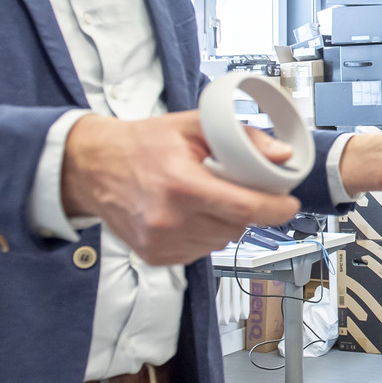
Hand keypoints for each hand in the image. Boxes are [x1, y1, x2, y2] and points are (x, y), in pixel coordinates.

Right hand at [61, 111, 300, 266]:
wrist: (94, 167)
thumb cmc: (142, 144)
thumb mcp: (194, 126)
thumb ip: (242, 138)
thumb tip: (281, 155)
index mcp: (181, 185)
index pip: (245, 208)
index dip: (275, 208)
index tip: (288, 204)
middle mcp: (170, 220)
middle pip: (237, 225)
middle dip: (247, 207)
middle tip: (234, 186)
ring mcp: (161, 242)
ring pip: (221, 240)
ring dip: (225, 221)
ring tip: (204, 197)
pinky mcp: (156, 256)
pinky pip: (200, 250)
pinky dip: (205, 233)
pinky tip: (189, 213)